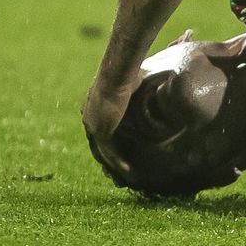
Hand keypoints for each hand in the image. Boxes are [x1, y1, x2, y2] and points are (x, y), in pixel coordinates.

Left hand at [81, 67, 144, 181]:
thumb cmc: (127, 72)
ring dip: (113, 162)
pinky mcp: (101, 131)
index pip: (101, 124)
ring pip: (103, 149)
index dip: (109, 135)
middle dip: (108, 153)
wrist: (118, 73)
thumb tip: (155, 79)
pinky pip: (109, 151)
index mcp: (95, 105)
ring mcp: (94, 125)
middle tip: (118, 165)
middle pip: (99, 140)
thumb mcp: (134, 80)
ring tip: (123, 173)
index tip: (118, 142)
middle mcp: (90, 117)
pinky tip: (127, 170)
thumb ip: (139, 86)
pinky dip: (118, 161)